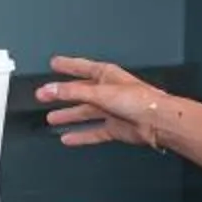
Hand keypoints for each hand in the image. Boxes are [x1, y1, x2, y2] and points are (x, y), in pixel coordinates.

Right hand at [38, 55, 169, 150]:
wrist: (158, 121)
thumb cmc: (139, 100)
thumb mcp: (100, 92)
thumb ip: (72, 92)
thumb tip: (49, 89)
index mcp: (107, 75)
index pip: (82, 68)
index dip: (67, 65)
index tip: (54, 63)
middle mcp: (108, 91)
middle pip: (79, 92)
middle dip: (61, 94)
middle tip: (43, 95)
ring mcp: (112, 110)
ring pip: (85, 113)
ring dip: (69, 115)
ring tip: (52, 118)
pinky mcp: (115, 127)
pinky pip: (94, 131)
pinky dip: (81, 135)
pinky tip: (69, 138)